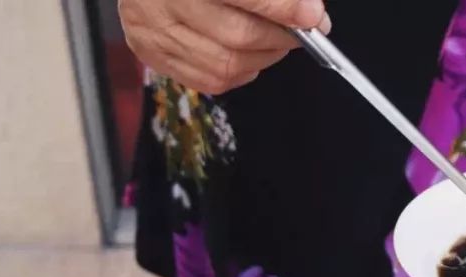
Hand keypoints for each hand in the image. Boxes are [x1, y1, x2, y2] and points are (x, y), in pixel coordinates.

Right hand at [119, 0, 329, 94]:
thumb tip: (307, 10)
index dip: (283, 9)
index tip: (314, 15)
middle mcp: (162, 2)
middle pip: (238, 35)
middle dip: (280, 37)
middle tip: (302, 30)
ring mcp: (153, 31)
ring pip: (225, 64)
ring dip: (264, 58)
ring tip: (277, 41)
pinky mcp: (151, 53)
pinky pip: (207, 79)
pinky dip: (239, 73)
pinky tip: (249, 55)